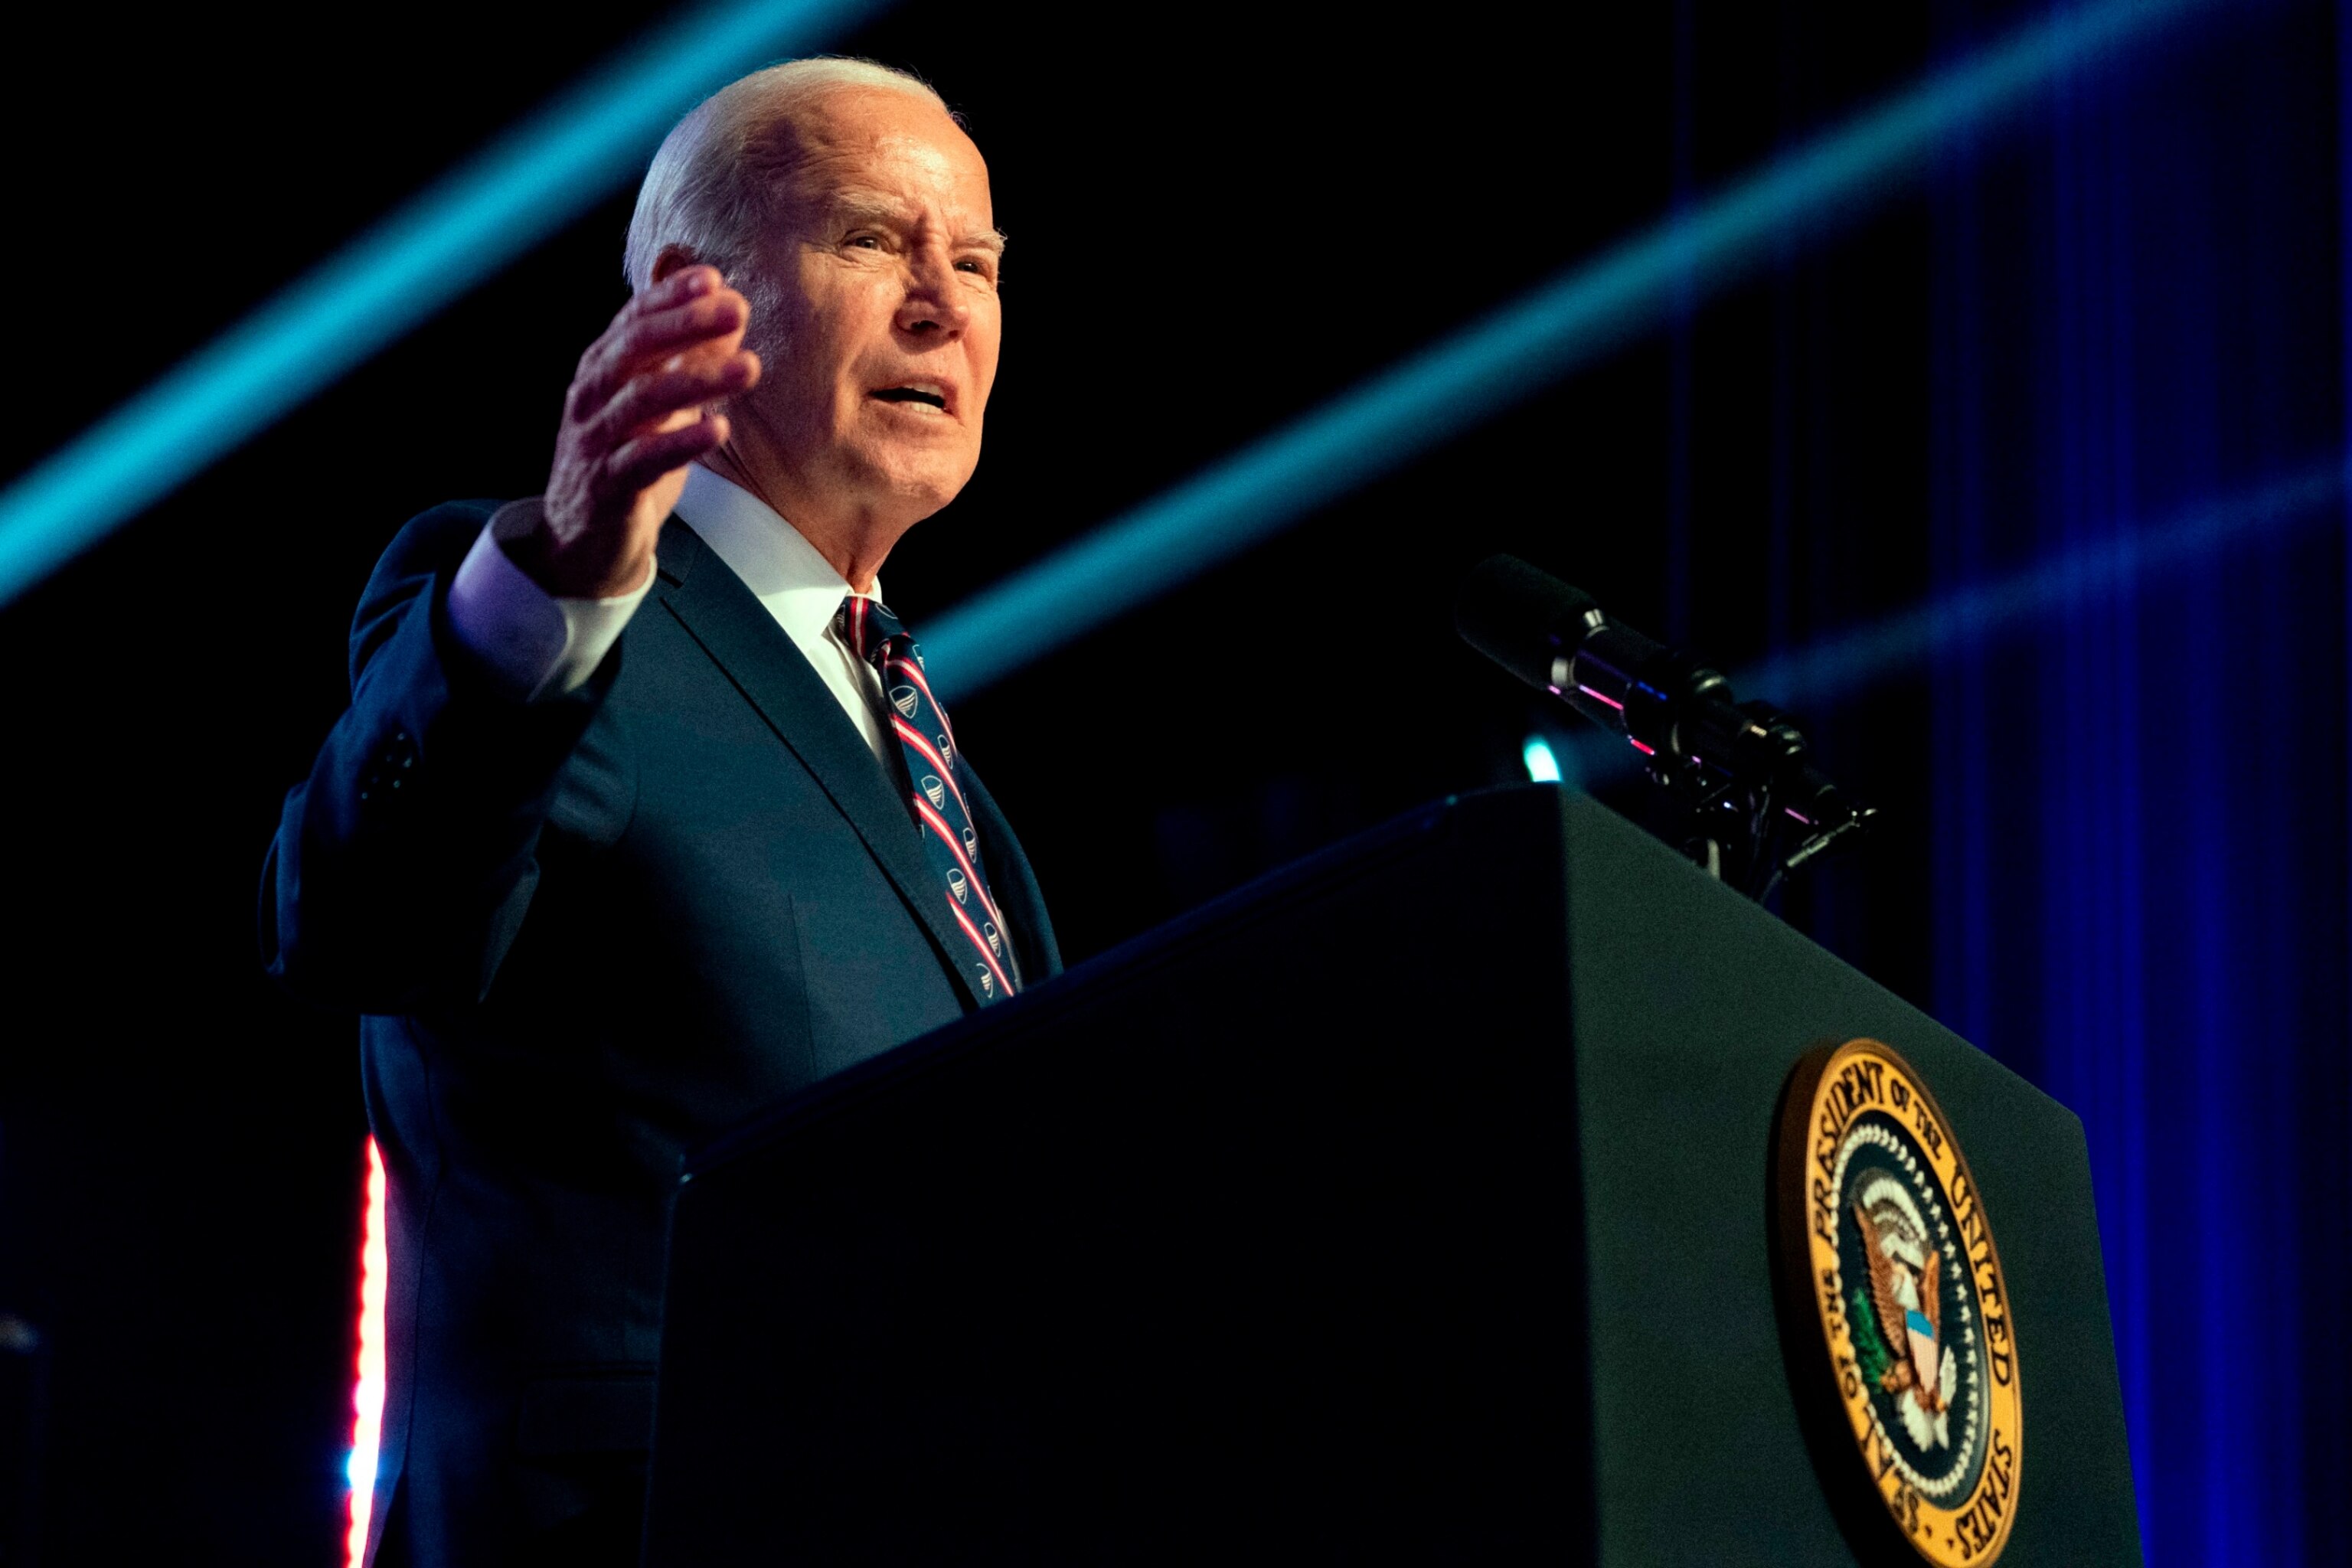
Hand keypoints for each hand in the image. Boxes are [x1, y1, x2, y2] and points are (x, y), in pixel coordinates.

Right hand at [526, 266, 760, 597]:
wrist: (581, 543)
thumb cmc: (624, 460)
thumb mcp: (657, 403)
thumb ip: (686, 356)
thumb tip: (727, 305)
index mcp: (602, 369)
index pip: (634, 320)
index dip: (671, 297)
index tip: (714, 278)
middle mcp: (592, 397)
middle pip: (635, 349)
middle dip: (686, 325)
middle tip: (736, 310)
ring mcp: (596, 441)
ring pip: (642, 400)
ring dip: (698, 379)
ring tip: (749, 367)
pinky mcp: (608, 487)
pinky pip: (644, 460)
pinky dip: (682, 443)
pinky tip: (719, 428)